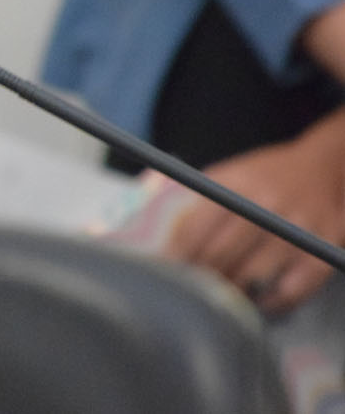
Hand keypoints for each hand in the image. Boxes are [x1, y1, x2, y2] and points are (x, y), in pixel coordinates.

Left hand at [162, 107, 344, 313]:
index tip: (161, 272)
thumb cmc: (262, 176)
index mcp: (236, 185)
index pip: (195, 228)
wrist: (322, 168)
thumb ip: (193, 198)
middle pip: (222, 255)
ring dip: (230, 291)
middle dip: (199, 276)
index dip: (175, 256)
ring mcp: (296, 231)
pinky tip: (255, 301)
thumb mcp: (226, 174)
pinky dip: (269, 302)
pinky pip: (291, 290)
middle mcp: (267, 207)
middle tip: (185, 291)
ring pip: (253, 276)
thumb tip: (149, 230)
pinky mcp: (321, 251)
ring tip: (216, 297)